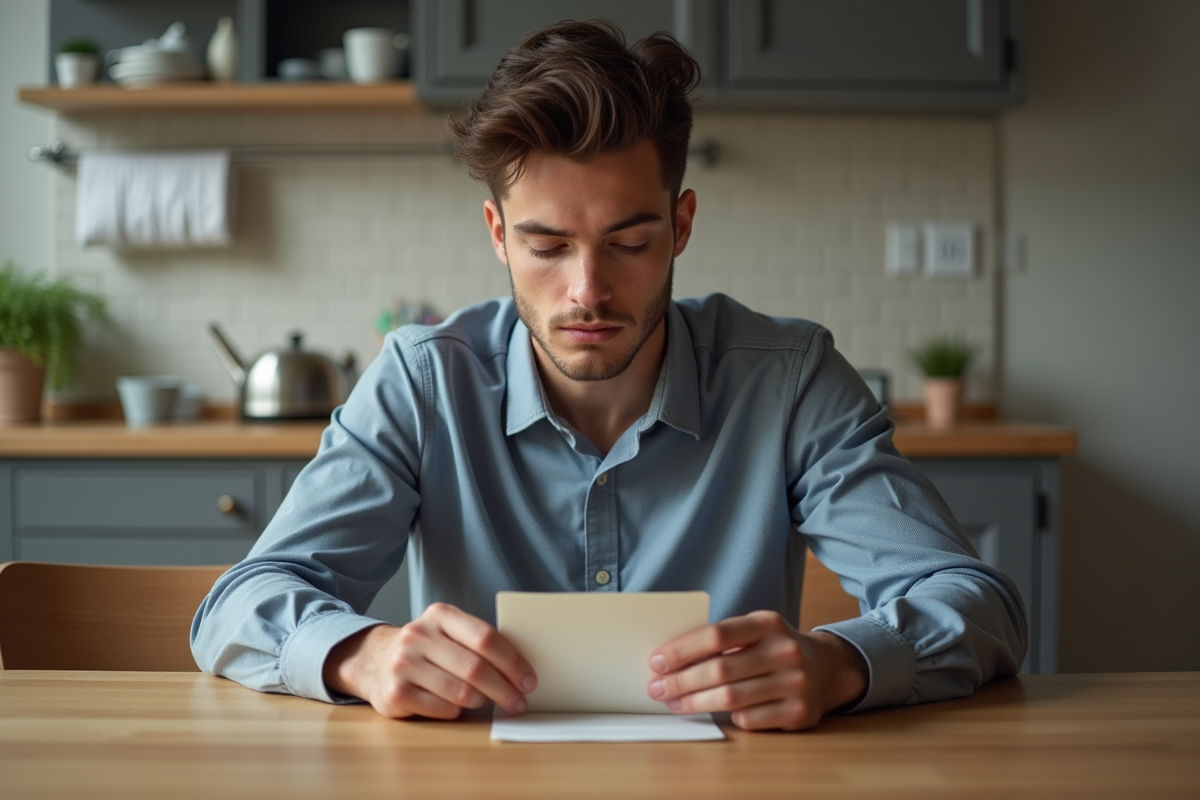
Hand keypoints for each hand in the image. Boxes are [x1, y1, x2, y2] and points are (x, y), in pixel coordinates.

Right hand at [322, 602, 536, 719]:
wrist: (375, 660)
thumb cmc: (427, 649)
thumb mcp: (448, 632)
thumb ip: (478, 642)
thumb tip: (522, 669)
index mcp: (440, 615)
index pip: (485, 637)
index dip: (513, 662)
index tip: (528, 680)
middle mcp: (418, 635)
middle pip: (475, 667)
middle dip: (504, 689)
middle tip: (519, 702)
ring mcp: (403, 664)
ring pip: (461, 692)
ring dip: (481, 701)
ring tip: (487, 702)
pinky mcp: (395, 693)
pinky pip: (442, 709)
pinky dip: (457, 711)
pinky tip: (457, 706)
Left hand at [646, 610, 867, 730]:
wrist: (827, 668)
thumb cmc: (775, 648)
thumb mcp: (755, 630)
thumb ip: (721, 640)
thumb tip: (669, 660)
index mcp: (768, 623)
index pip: (716, 634)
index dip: (682, 649)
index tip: (656, 661)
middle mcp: (785, 650)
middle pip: (720, 669)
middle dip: (681, 681)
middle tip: (657, 689)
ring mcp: (795, 683)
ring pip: (731, 698)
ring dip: (694, 703)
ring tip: (674, 703)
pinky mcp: (799, 712)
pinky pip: (749, 719)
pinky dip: (727, 717)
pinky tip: (713, 712)